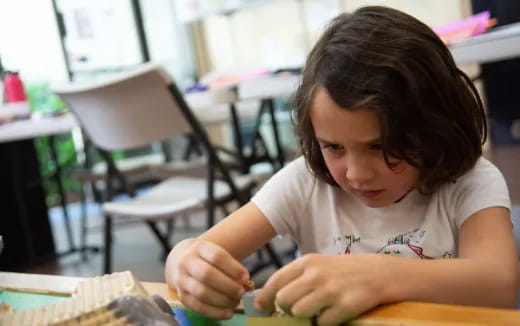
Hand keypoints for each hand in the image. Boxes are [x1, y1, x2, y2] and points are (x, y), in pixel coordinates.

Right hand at [166, 239, 249, 318]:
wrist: (183, 261)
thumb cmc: (207, 259)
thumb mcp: (217, 255)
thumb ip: (232, 267)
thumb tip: (246, 284)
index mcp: (199, 247)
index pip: (216, 256)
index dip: (233, 268)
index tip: (246, 277)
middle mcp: (186, 262)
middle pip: (207, 274)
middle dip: (228, 286)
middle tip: (241, 292)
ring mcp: (181, 280)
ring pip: (201, 292)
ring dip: (222, 300)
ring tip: (236, 302)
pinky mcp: (182, 296)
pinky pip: (198, 307)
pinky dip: (215, 312)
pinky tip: (228, 313)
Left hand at [254, 254, 391, 325]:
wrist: (378, 273)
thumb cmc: (341, 271)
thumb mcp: (318, 265)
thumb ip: (296, 278)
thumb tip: (271, 298)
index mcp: (307, 262)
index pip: (276, 280)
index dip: (265, 296)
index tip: (260, 307)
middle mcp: (316, 274)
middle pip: (284, 300)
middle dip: (286, 308)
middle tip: (295, 309)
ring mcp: (331, 290)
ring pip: (300, 312)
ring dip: (305, 316)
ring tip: (315, 311)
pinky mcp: (345, 306)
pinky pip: (321, 323)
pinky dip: (324, 322)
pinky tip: (331, 313)